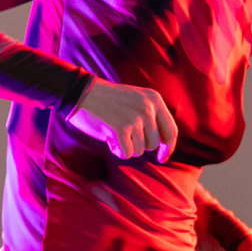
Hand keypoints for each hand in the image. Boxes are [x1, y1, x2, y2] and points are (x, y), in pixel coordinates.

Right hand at [65, 79, 179, 162]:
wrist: (81, 92)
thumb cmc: (107, 99)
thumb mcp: (136, 99)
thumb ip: (151, 115)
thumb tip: (163, 144)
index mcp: (154, 100)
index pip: (171, 131)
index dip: (167, 148)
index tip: (162, 158)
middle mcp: (148, 109)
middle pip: (153, 144)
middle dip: (139, 144)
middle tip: (123, 133)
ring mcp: (135, 119)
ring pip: (139, 150)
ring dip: (126, 146)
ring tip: (114, 131)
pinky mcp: (120, 130)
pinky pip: (126, 153)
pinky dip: (117, 150)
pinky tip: (109, 138)